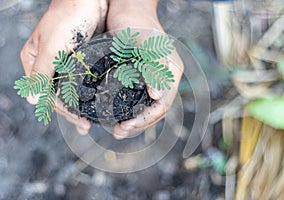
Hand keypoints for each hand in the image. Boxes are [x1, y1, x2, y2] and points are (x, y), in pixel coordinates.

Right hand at [20, 0, 107, 133]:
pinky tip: (97, 102)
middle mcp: (48, 65)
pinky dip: (88, 93)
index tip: (78, 122)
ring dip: (80, 106)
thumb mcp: (52, 48)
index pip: (46, 94)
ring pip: (71, 90)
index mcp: (35, 62)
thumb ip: (41, 74)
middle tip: (86, 126)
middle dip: (72, 112)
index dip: (62, 111)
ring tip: (91, 121)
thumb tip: (32, 101)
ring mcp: (65, 63)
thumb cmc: (67, 18)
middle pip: (58, 95)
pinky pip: (83, 81)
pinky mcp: (80, 59)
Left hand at [107, 0, 183, 138]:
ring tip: (117, 129)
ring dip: (134, 120)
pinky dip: (129, 108)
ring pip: (147, 106)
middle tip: (118, 132)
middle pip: (156, 109)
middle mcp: (164, 77)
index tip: (125, 126)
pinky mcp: (141, 75)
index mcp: (171, 72)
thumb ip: (153, 67)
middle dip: (139, 124)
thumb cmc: (136, 22)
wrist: (128, 8)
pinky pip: (138, 97)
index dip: (146, 119)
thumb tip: (158, 95)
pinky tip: (116, 113)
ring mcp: (153, 77)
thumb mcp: (144, 43)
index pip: (163, 104)